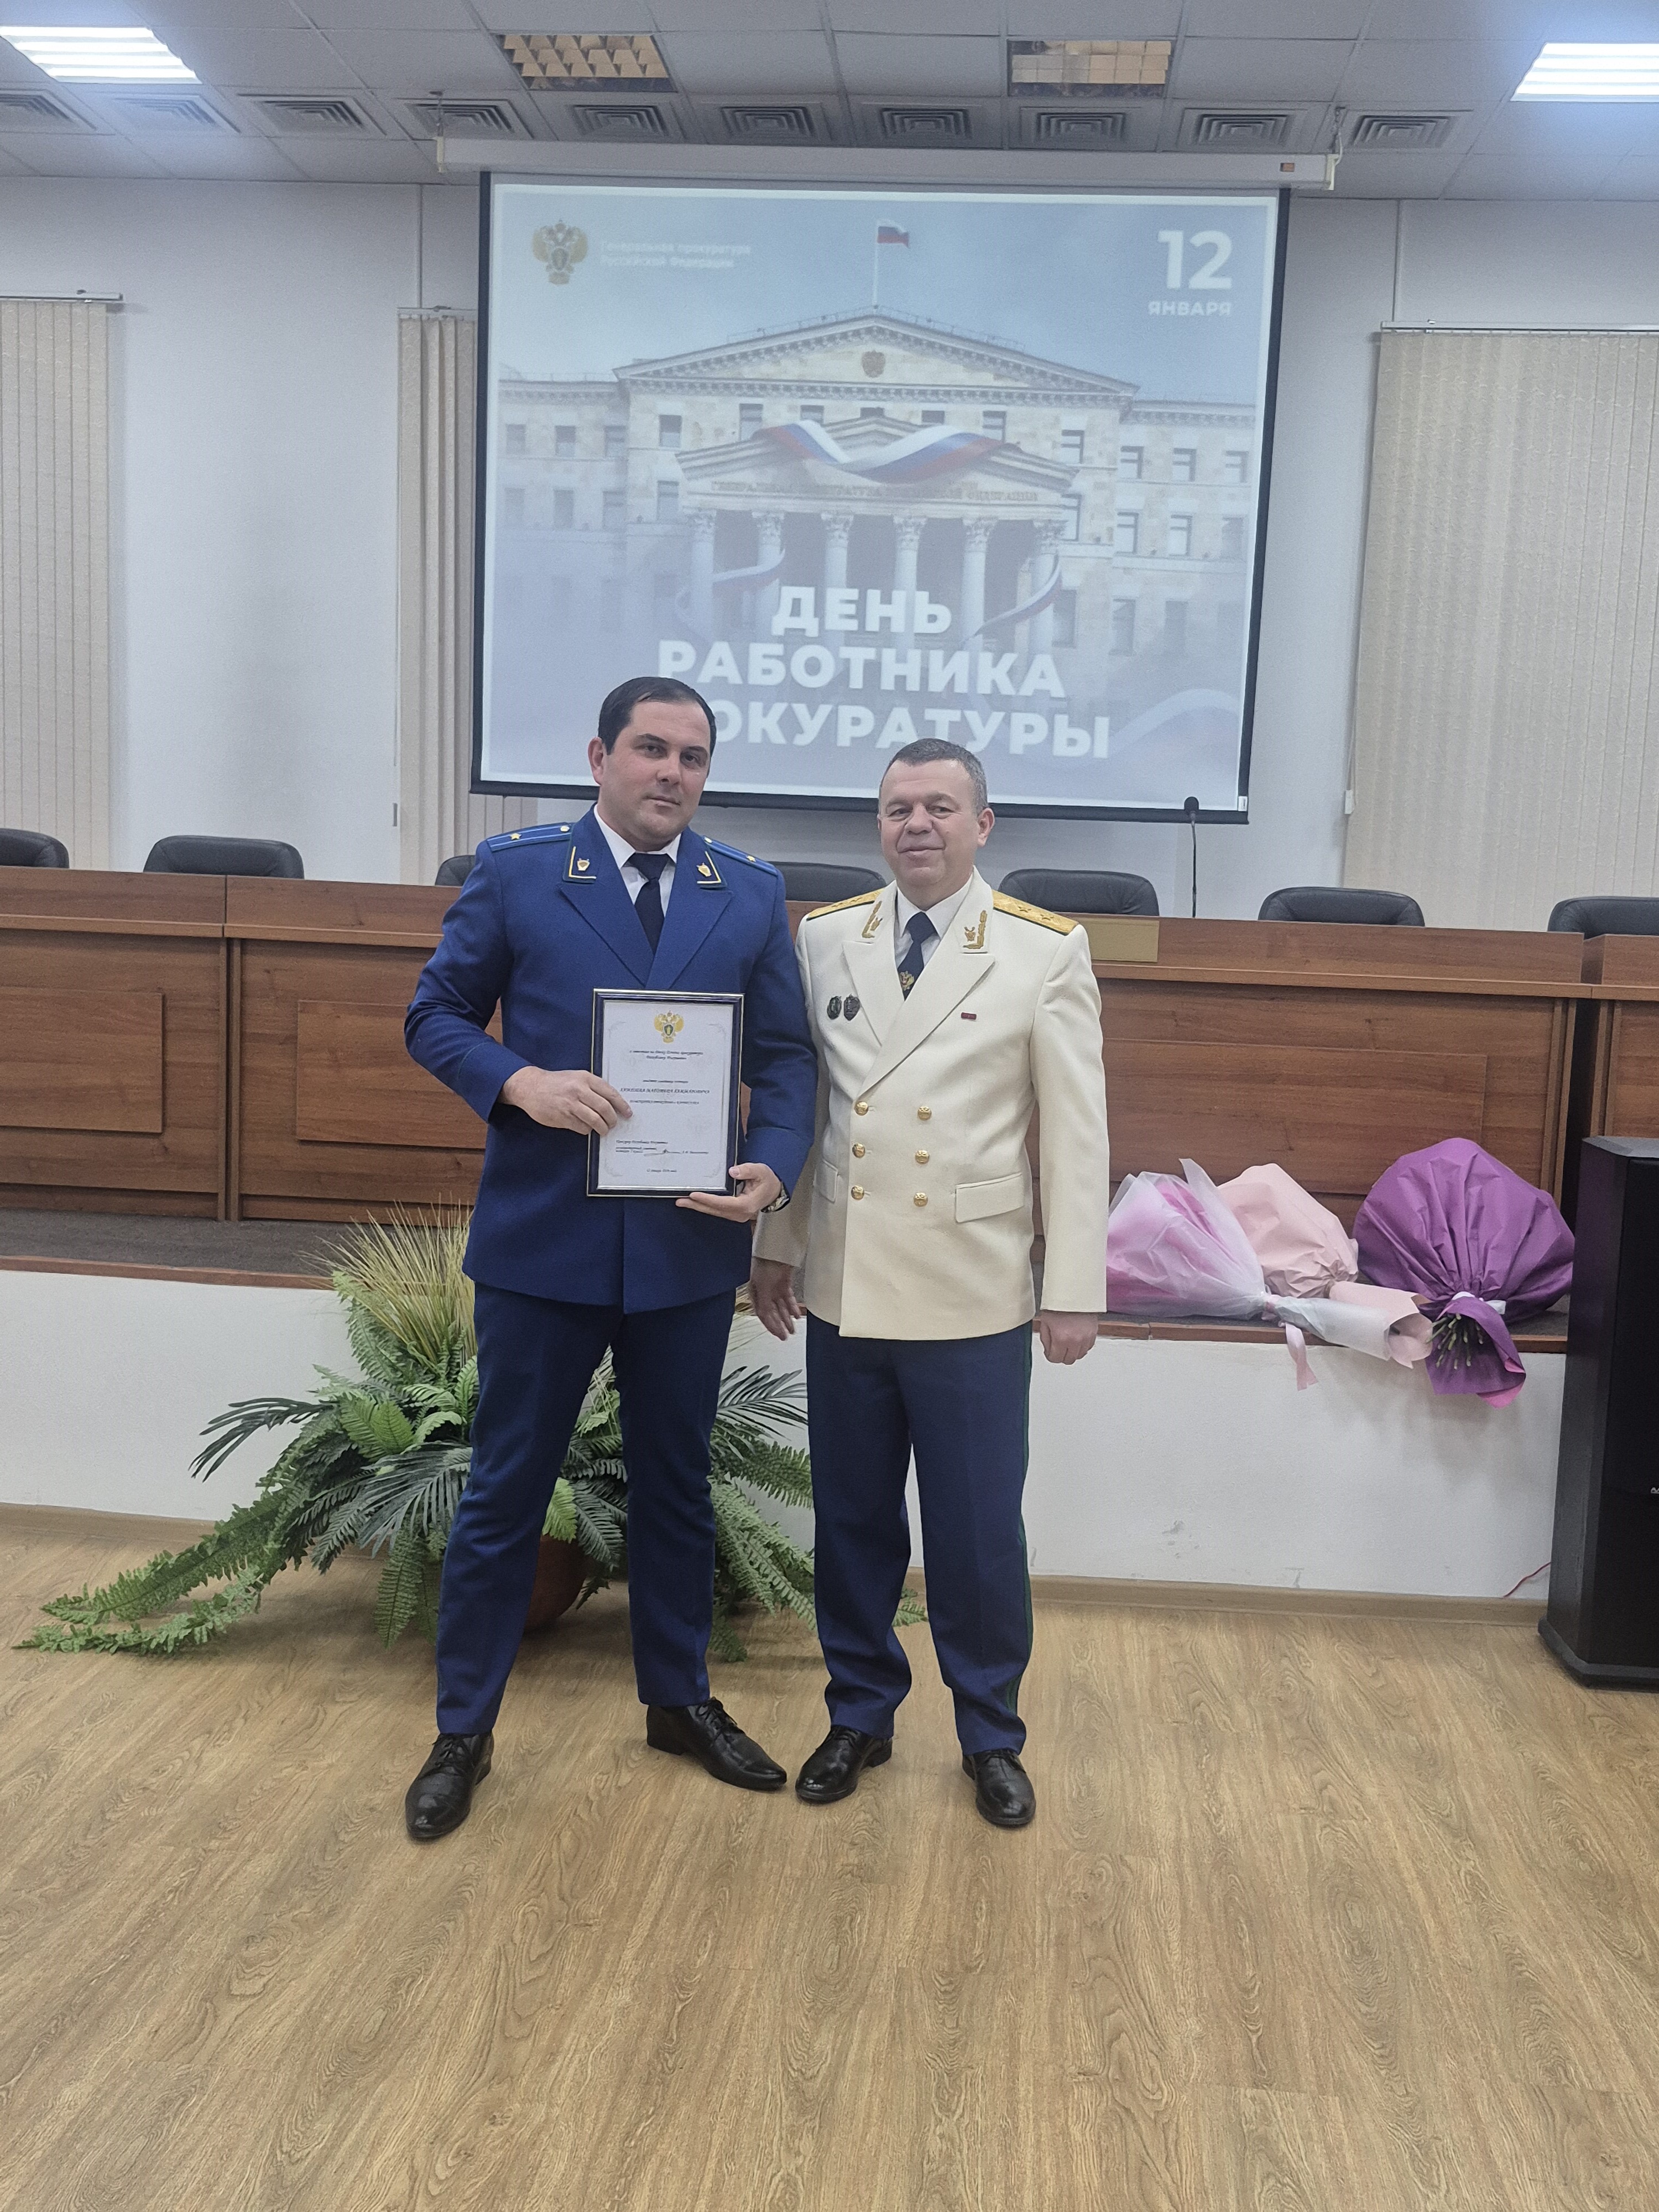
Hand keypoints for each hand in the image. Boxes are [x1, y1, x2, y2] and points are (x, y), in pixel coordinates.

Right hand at [501, 1066, 630, 1135]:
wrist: (530, 1087)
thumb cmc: (555, 1082)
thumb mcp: (575, 1077)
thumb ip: (592, 1087)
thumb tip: (610, 1102)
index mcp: (585, 1079)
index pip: (610, 1093)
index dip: (621, 1105)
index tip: (627, 1113)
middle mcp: (579, 1090)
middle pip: (605, 1109)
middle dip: (612, 1120)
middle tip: (613, 1124)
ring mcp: (571, 1105)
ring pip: (595, 1121)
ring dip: (602, 1128)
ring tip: (603, 1129)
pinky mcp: (563, 1117)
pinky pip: (582, 1128)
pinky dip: (587, 1130)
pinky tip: (586, 1128)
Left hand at [676, 1161, 782, 1224]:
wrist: (773, 1191)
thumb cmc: (766, 1180)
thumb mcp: (761, 1171)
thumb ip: (747, 1170)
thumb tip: (732, 1171)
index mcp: (747, 1204)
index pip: (724, 1203)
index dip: (708, 1199)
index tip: (694, 1194)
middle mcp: (740, 1213)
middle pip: (715, 1210)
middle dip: (697, 1205)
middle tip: (680, 1200)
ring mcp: (736, 1215)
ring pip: (714, 1212)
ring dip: (698, 1207)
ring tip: (682, 1201)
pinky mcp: (732, 1213)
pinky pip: (716, 1211)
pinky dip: (704, 1207)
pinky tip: (694, 1203)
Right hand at [750, 1257, 803, 1340]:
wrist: (777, 1246)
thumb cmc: (765, 1263)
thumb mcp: (762, 1286)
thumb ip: (763, 1303)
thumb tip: (764, 1318)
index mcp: (755, 1294)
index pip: (762, 1314)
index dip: (770, 1326)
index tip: (779, 1335)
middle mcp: (764, 1292)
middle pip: (772, 1312)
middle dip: (779, 1325)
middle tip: (786, 1336)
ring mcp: (774, 1288)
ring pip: (781, 1307)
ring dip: (787, 1318)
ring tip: (793, 1329)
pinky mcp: (784, 1283)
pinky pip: (788, 1299)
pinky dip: (793, 1307)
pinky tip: (796, 1315)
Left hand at [1037, 1309, 1097, 1364]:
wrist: (1074, 1292)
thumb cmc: (1059, 1303)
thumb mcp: (1045, 1322)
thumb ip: (1045, 1339)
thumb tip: (1048, 1350)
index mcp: (1061, 1338)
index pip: (1055, 1359)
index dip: (1050, 1355)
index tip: (1050, 1351)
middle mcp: (1075, 1340)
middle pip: (1068, 1360)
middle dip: (1061, 1355)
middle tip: (1058, 1347)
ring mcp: (1086, 1338)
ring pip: (1079, 1355)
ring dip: (1072, 1352)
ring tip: (1067, 1341)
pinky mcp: (1093, 1334)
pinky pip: (1088, 1348)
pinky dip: (1082, 1346)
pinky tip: (1076, 1338)